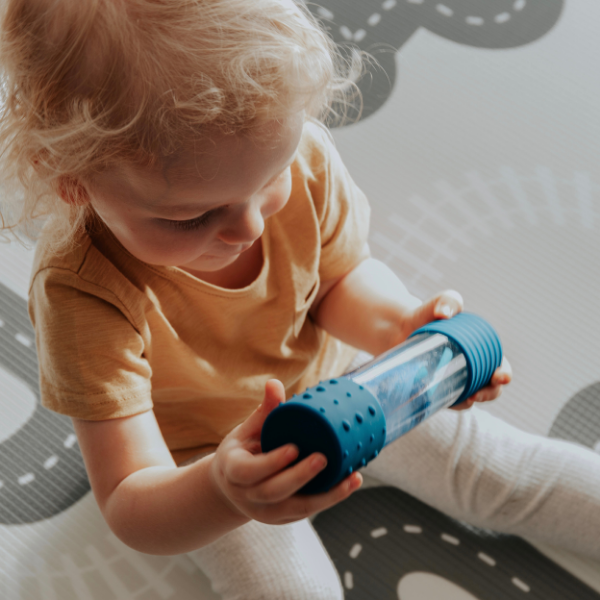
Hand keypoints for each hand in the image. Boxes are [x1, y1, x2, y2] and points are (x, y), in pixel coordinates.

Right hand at [209, 379, 362, 524]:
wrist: (232, 486)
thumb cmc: (243, 450)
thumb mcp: (247, 430)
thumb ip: (264, 410)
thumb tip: (274, 383)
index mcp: (233, 471)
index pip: (249, 471)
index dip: (271, 463)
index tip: (293, 449)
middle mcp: (247, 496)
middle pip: (274, 491)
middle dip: (300, 477)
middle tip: (323, 458)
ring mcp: (265, 512)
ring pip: (296, 509)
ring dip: (327, 496)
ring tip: (352, 479)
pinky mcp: (282, 519)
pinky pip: (306, 511)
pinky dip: (329, 499)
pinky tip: (348, 485)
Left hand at [396, 289, 511, 410]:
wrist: (400, 328)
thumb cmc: (427, 314)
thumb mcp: (441, 303)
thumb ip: (448, 300)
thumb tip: (444, 313)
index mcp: (481, 351)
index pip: (500, 367)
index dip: (504, 374)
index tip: (500, 376)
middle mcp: (472, 369)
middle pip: (490, 389)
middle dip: (489, 394)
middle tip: (476, 394)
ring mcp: (455, 381)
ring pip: (470, 399)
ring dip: (470, 403)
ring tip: (464, 399)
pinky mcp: (437, 390)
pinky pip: (448, 402)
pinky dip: (450, 404)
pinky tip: (444, 402)